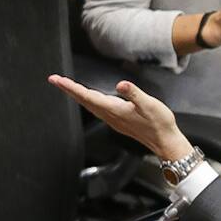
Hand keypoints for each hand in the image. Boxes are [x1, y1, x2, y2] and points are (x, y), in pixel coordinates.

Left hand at [48, 75, 192, 161]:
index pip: (87, 95)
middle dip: (68, 90)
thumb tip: (121, 85)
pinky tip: (90, 98)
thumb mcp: (149, 104)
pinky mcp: (118, 121)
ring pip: (89, 105)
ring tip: (68, 86)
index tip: (57, 80)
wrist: (164, 141)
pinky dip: (88, 100)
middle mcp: (110, 115)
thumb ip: (134, 94)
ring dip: (77, 95)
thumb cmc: (159, 123)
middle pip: (83, 100)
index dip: (71, 87)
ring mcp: (113, 119)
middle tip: (55, 80)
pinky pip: (97, 109)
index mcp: (114, 109)